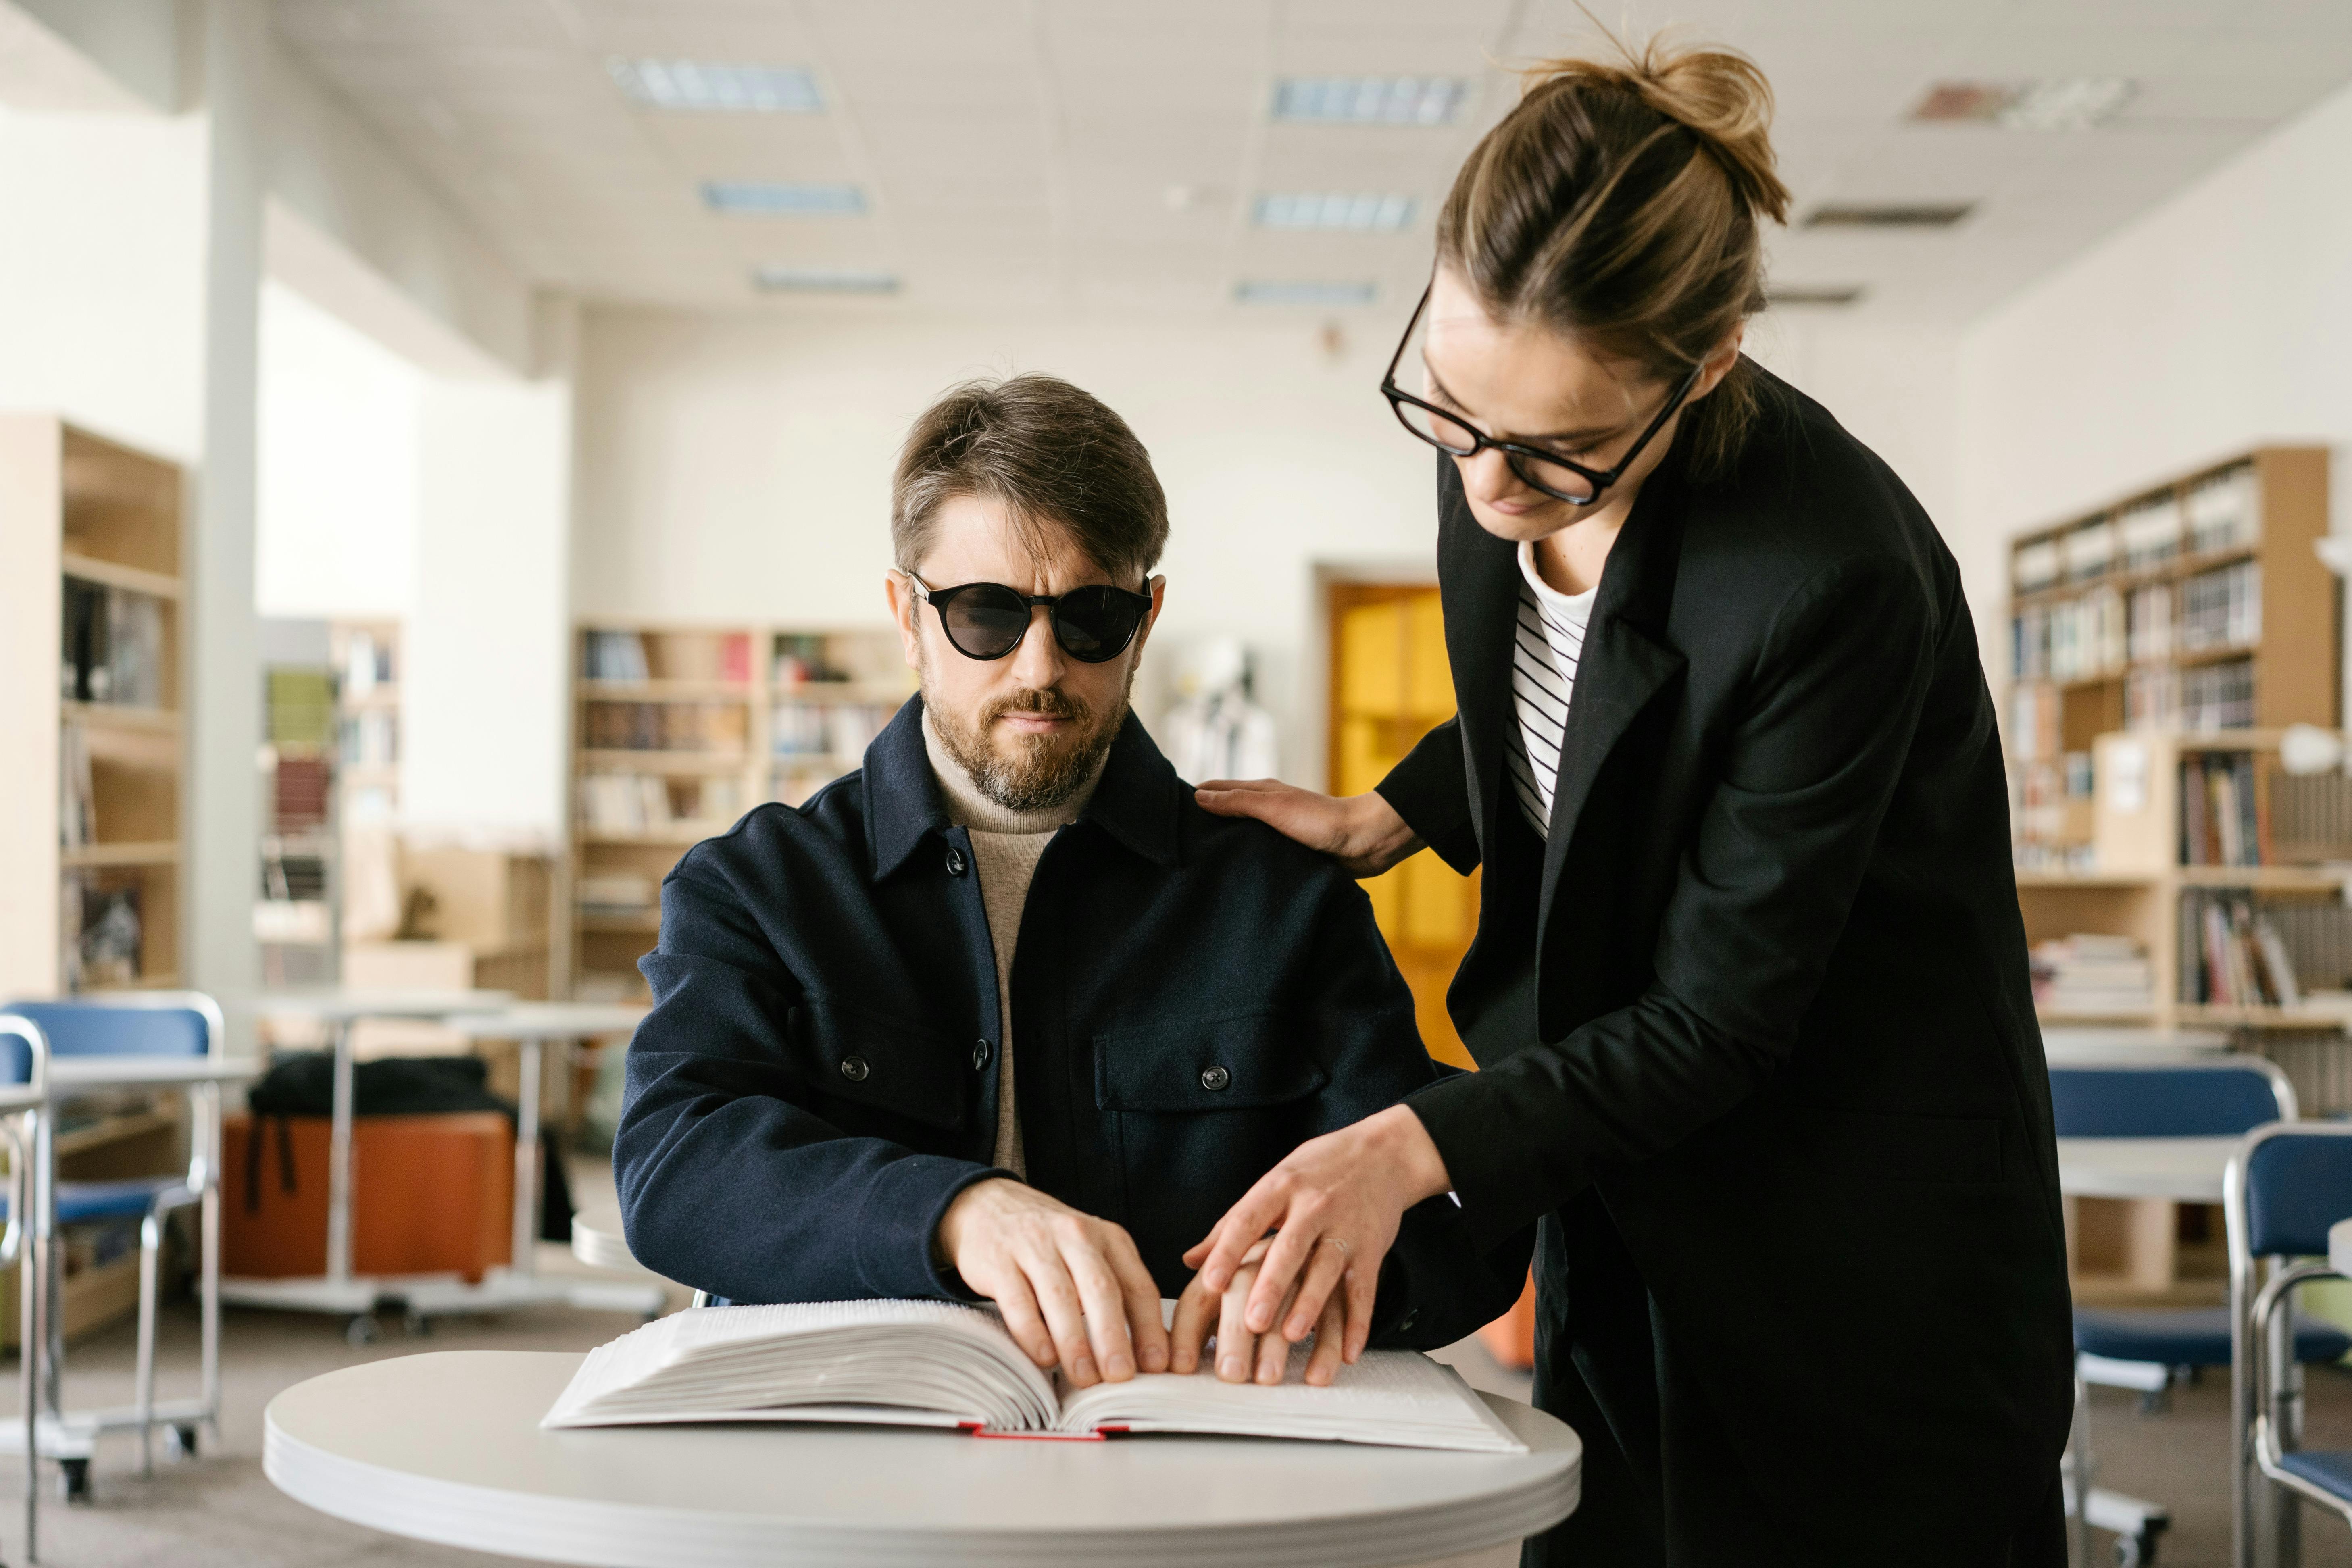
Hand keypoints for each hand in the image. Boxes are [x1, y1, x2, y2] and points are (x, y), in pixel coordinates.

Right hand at [937, 1179, 1170, 1386]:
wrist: (987, 1206)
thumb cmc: (1049, 1242)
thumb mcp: (1090, 1253)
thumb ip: (1115, 1291)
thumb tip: (1142, 1353)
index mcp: (1108, 1238)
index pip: (1138, 1286)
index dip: (1150, 1328)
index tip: (1157, 1364)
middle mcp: (1075, 1236)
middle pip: (1101, 1289)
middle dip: (1113, 1336)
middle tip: (1121, 1375)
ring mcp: (1035, 1246)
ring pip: (1061, 1296)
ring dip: (1075, 1341)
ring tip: (1085, 1377)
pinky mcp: (999, 1261)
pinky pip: (1019, 1301)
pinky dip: (1033, 1332)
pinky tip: (1044, 1357)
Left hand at [1182, 1106, 1452, 1364]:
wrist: (1382, 1154)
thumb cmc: (1317, 1171)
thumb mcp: (1274, 1183)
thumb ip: (1233, 1223)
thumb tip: (1189, 1261)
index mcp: (1280, 1187)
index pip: (1248, 1219)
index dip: (1227, 1251)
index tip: (1210, 1283)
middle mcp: (1313, 1206)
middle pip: (1289, 1248)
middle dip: (1271, 1286)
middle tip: (1250, 1322)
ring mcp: (1346, 1228)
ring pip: (1327, 1269)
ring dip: (1310, 1304)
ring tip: (1290, 1335)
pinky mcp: (1373, 1249)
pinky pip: (1365, 1290)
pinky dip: (1358, 1323)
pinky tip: (1347, 1353)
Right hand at [1192, 780, 1420, 878]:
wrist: (1366, 843)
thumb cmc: (1322, 821)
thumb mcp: (1274, 808)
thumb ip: (1238, 802)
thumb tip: (1199, 796)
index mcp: (1261, 792)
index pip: (1216, 790)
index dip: (1193, 798)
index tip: (1167, 814)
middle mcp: (1267, 810)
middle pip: (1225, 814)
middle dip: (1203, 824)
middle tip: (1176, 846)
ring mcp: (1278, 833)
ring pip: (1242, 837)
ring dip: (1224, 846)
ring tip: (1199, 866)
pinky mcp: (1290, 854)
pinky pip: (1259, 857)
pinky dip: (1244, 862)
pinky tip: (1233, 878)